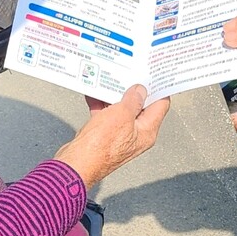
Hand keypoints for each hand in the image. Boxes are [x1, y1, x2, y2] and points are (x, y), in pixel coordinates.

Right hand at [54, 85, 169, 188]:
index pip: (160, 106)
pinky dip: (100, 104)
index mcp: (146, 132)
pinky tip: (93, 93)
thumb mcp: (121, 115)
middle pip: (140, 107)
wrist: (76, 163)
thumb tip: (140, 90)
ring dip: (114, 95)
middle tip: (130, 72)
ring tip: (110, 79)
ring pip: (121, 110)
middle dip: (133, 89)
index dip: (158, 88)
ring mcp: (119, 135)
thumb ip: (133, 100)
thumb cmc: (100, 145)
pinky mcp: (104, 136)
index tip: (153, 74)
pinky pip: (105, 115)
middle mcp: (135, 135)